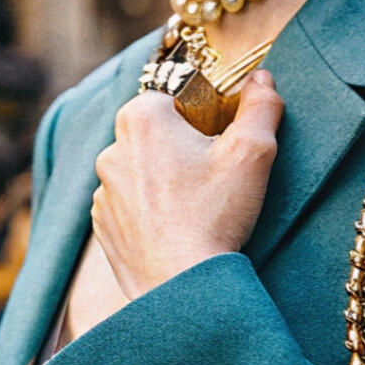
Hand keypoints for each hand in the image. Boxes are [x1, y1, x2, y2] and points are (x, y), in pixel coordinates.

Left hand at [90, 70, 283, 299]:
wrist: (183, 285)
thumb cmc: (215, 215)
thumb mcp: (252, 152)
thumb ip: (261, 106)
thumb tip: (262, 78)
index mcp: (141, 119)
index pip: (172, 99)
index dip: (200, 118)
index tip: (218, 145)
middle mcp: (110, 150)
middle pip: (154, 135)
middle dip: (180, 149)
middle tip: (210, 180)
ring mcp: (102, 191)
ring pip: (140, 171)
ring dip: (163, 182)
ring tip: (194, 210)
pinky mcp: (102, 225)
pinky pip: (129, 206)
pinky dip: (149, 213)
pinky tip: (176, 230)